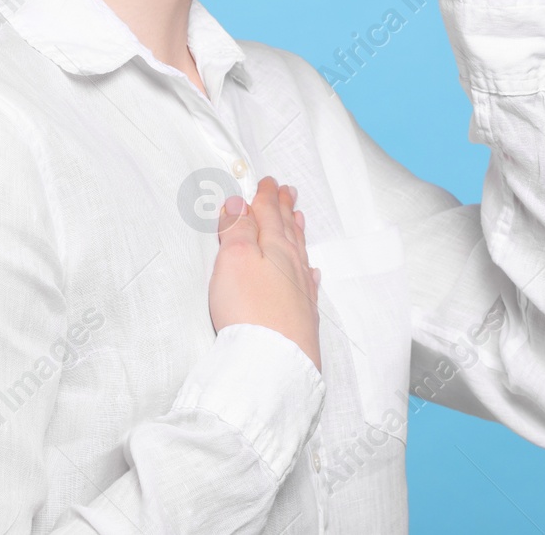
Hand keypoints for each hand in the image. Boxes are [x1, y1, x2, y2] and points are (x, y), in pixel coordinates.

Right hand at [208, 176, 321, 370]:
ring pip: (299, 254)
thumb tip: (239, 204)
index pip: (269, 214)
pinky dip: (306, 271)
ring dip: (296, 233)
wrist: (276, 362)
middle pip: (287, 230)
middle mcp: (291, 266)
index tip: (268, 182)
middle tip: (288, 191)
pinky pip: (308, 284)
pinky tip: (310, 271)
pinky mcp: (302, 318)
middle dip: (284, 209)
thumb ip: (237, 229)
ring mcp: (300, 292)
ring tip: (298, 218)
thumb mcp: (233, 259)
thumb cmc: (250, 310)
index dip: (266, 196)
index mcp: (274, 247)